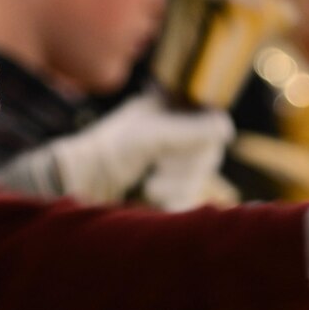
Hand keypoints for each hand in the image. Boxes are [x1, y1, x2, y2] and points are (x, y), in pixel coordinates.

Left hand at [48, 92, 233, 208]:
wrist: (82, 183)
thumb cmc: (111, 149)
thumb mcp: (153, 135)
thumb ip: (191, 131)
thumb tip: (226, 128)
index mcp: (172, 108)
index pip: (211, 120)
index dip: (205, 136)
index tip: (191, 145)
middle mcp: (177, 132)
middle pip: (209, 152)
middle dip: (184, 165)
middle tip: (158, 165)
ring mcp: (173, 162)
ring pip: (199, 177)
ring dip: (175, 185)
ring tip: (150, 185)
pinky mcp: (169, 189)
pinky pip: (189, 197)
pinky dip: (174, 200)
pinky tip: (154, 198)